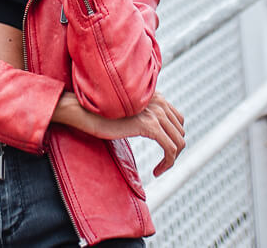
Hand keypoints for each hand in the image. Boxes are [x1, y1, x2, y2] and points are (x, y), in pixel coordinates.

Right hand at [51, 91, 185, 176]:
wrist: (85, 112)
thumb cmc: (102, 114)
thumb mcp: (128, 112)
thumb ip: (142, 114)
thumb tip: (150, 127)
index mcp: (155, 96)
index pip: (178, 119)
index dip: (173, 137)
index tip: (163, 151)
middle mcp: (158, 101)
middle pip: (180, 131)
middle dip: (174, 149)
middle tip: (161, 163)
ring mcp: (155, 112)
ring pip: (178, 142)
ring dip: (171, 159)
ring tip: (159, 169)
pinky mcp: (149, 125)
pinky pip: (170, 149)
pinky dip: (168, 163)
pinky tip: (156, 171)